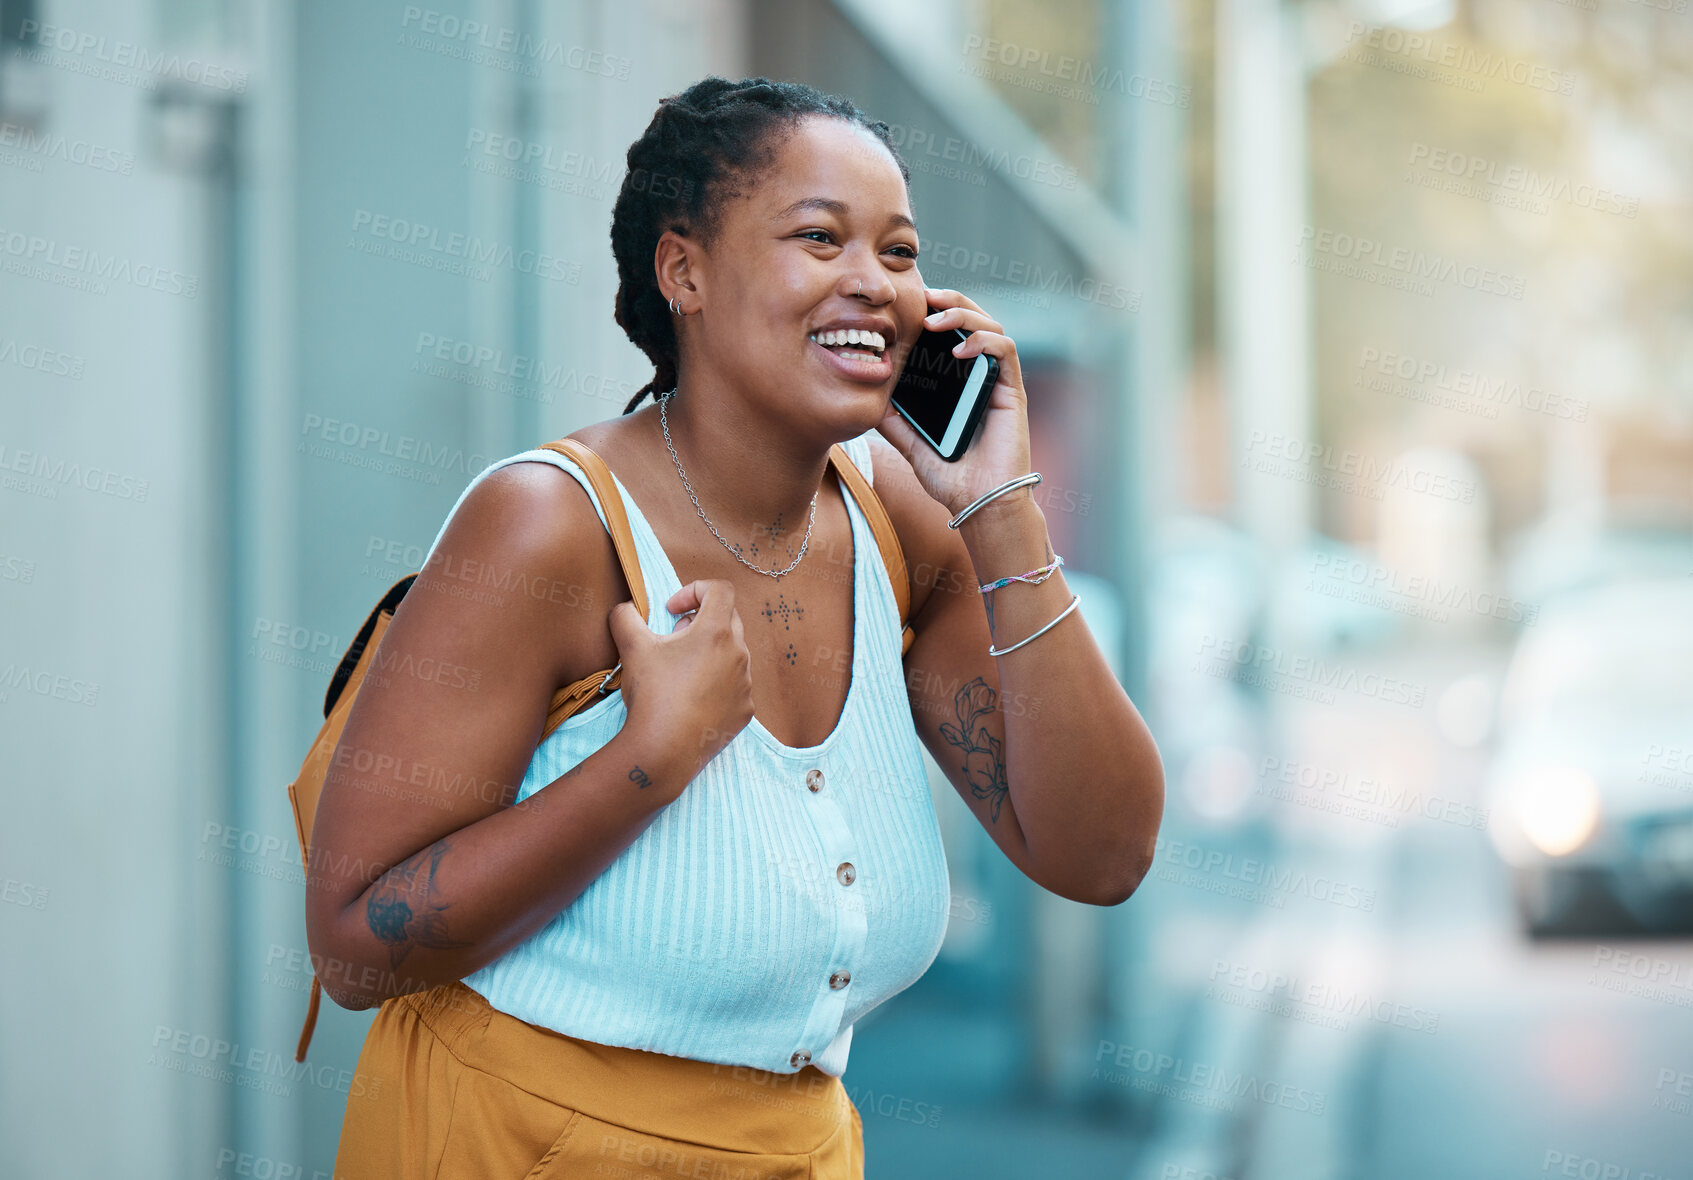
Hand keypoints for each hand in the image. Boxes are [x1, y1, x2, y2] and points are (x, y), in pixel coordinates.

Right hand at [607, 579, 755, 783]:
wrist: (664, 751)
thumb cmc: (652, 695)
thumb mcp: (631, 648)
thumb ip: (625, 616)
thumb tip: (625, 608)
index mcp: (716, 632)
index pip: (720, 589)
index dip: (694, 590)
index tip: (671, 610)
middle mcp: (739, 655)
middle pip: (728, 620)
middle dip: (700, 621)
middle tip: (674, 637)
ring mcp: (745, 685)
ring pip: (732, 654)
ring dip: (709, 653)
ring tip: (680, 670)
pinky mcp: (745, 710)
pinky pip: (734, 685)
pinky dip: (716, 683)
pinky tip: (692, 698)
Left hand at [875, 286, 1032, 518]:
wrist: (979, 504)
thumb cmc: (950, 476)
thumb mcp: (909, 441)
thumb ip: (891, 416)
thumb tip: (864, 391)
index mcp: (957, 381)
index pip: (947, 332)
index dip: (931, 311)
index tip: (904, 303)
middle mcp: (979, 375)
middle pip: (971, 319)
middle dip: (948, 300)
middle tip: (921, 295)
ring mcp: (997, 381)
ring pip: (991, 326)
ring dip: (964, 314)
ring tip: (935, 320)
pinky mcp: (1013, 391)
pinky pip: (1005, 352)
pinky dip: (984, 342)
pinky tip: (959, 349)